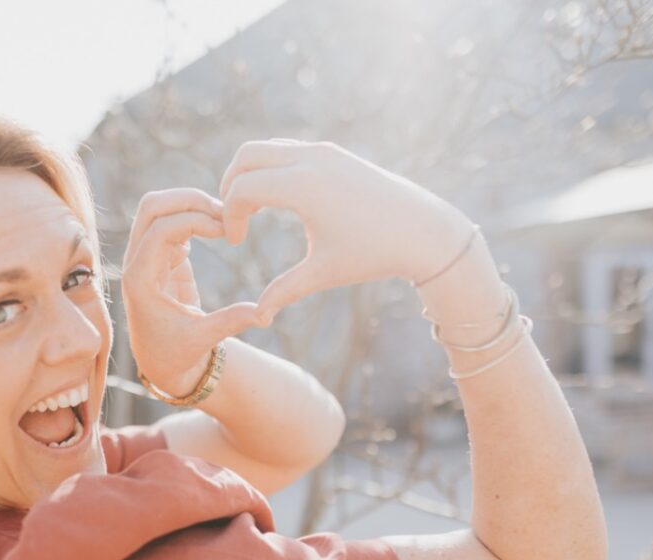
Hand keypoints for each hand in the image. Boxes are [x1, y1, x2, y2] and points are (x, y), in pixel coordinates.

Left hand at [120, 188, 264, 396]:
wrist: (163, 361)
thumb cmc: (178, 354)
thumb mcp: (203, 340)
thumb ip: (231, 322)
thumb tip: (266, 314)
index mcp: (140, 280)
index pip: (159, 231)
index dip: (194, 221)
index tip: (225, 230)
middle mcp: (137, 262)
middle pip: (151, 207)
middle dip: (188, 199)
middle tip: (226, 210)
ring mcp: (148, 255)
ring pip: (160, 208)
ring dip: (192, 204)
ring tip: (227, 218)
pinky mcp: (162, 255)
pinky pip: (173, 220)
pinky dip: (196, 216)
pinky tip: (221, 229)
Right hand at [218, 138, 481, 322]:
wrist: (424, 231)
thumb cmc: (374, 254)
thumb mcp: (324, 273)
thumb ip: (285, 291)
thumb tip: (259, 318)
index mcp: (302, 186)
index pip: (241, 189)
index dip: (229, 216)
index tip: (235, 243)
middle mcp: (311, 159)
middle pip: (246, 156)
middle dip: (230, 185)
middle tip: (232, 218)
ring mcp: (324, 151)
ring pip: (266, 148)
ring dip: (251, 174)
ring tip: (252, 210)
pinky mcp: (335, 153)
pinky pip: (288, 150)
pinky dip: (272, 167)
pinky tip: (278, 200)